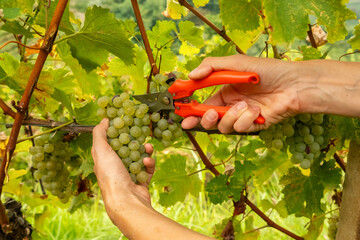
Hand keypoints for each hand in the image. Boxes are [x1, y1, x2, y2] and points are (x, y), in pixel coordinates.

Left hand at [92, 118, 154, 224]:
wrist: (126, 199)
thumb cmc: (111, 175)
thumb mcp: (101, 150)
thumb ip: (100, 134)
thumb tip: (103, 120)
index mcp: (104, 160)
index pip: (109, 142)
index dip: (116, 131)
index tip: (125, 122)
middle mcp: (115, 167)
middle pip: (126, 148)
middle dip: (134, 140)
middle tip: (141, 132)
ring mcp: (129, 174)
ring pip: (139, 157)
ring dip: (144, 151)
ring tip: (148, 147)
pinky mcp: (141, 180)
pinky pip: (147, 168)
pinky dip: (149, 163)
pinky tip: (147, 161)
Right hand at [181, 55, 301, 132]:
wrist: (294, 84)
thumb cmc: (267, 70)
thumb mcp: (236, 63)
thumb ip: (211, 66)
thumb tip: (190, 75)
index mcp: (225, 92)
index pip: (204, 105)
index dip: (191, 111)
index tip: (182, 115)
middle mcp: (232, 106)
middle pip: (210, 120)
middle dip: (206, 119)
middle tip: (210, 113)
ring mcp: (242, 117)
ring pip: (224, 127)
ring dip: (232, 117)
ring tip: (245, 106)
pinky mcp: (254, 126)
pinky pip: (241, 129)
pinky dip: (247, 120)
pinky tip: (257, 111)